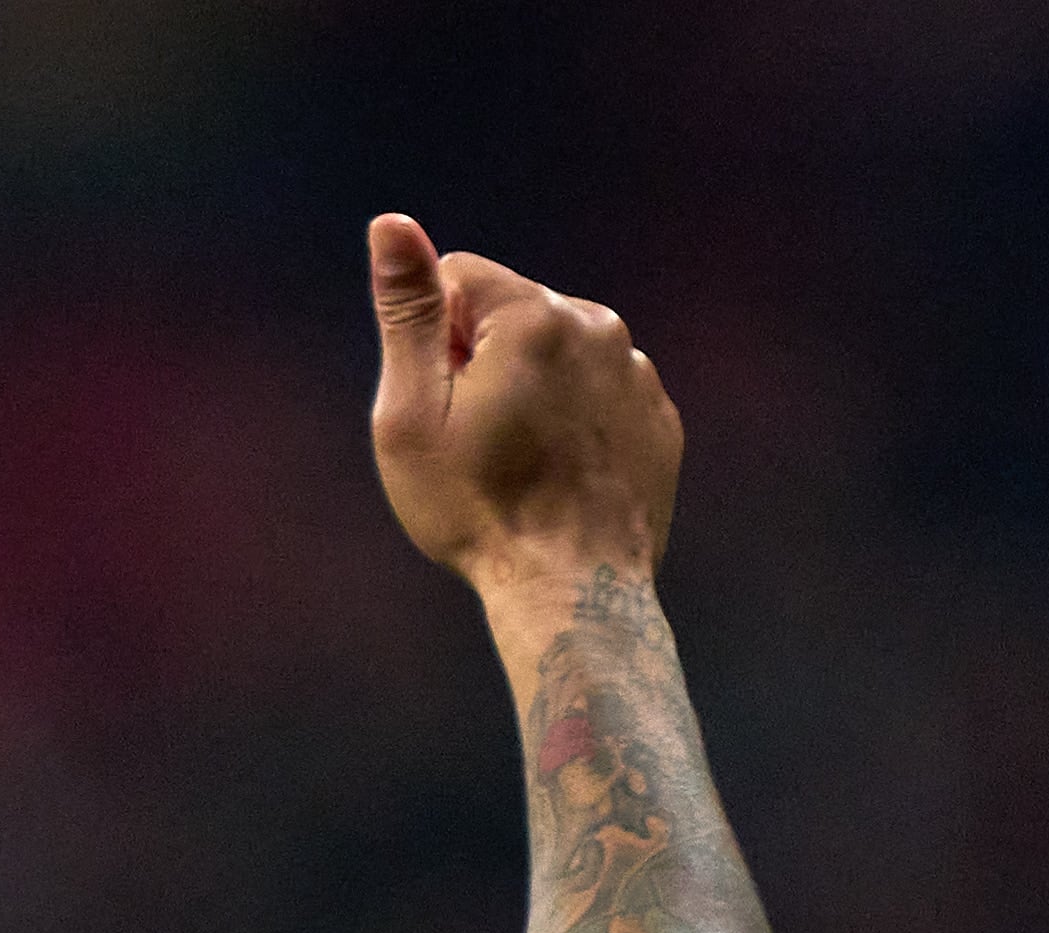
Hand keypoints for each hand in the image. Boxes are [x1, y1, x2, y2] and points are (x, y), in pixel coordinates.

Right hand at [364, 213, 680, 591]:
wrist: (572, 590)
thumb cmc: (477, 508)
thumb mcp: (413, 413)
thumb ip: (408, 311)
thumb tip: (392, 224)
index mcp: (533, 314)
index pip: (462, 275)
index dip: (436, 338)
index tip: (443, 401)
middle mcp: (597, 325)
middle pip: (513, 311)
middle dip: (486, 359)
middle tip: (478, 442)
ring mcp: (635, 371)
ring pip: (560, 353)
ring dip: (532, 389)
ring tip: (522, 464)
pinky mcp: (657, 415)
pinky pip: (600, 393)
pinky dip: (575, 420)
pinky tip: (559, 476)